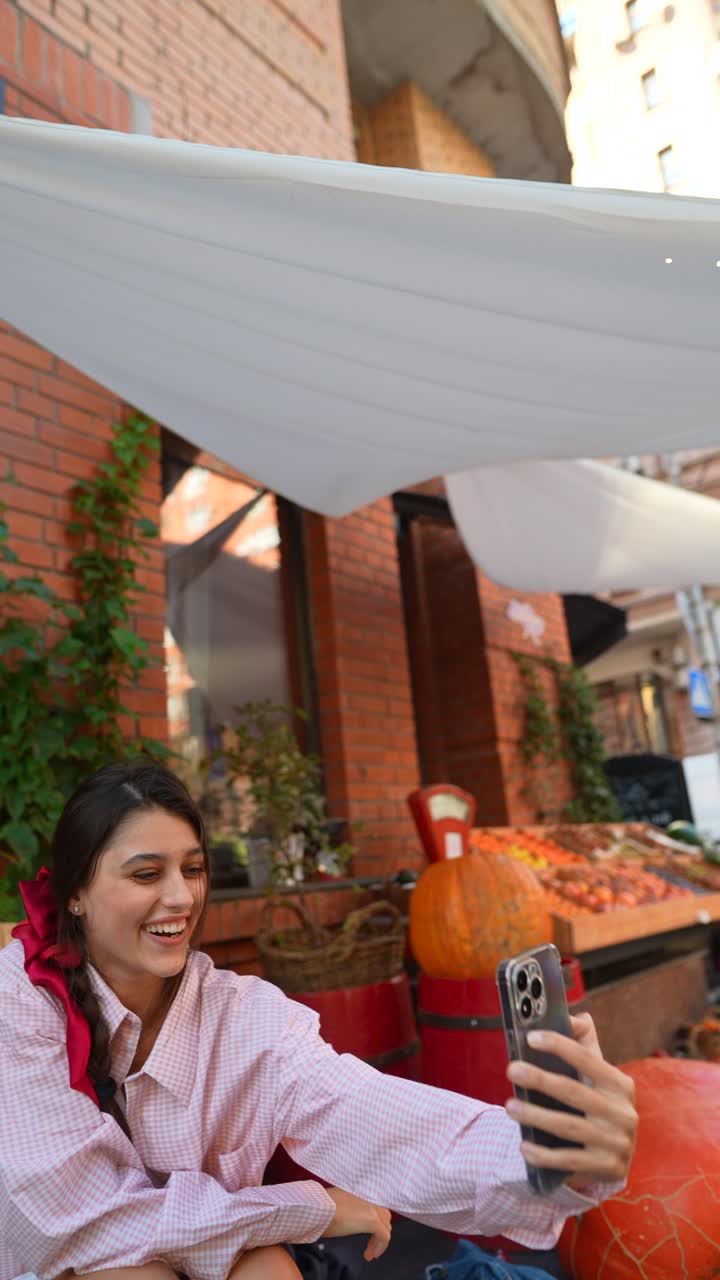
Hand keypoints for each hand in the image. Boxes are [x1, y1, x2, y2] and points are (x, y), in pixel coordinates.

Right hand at [325, 1187, 391, 1260]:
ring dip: (378, 1240)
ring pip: (386, 1226)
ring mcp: (372, 1208)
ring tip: (370, 1252)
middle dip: (379, 1231)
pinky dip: (380, 1247)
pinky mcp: (373, 1221)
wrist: (320, 1207)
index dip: (374, 1220)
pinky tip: (371, 1254)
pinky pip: (384, 1236)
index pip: (374, 1206)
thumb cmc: (321, 1207)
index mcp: (359, 1193)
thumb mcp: (335, 1205)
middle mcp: (368, 1198)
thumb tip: (341, 1216)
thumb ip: (344, 1209)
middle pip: (384, 1216)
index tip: (367, 1232)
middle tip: (370, 1243)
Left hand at [505, 1012, 637, 1187]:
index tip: (531, 1037)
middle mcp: (624, 1114)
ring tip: (509, 1107)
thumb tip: (577, 1017)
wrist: (616, 1158)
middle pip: (574, 1092)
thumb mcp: (598, 1079)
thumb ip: (587, 1046)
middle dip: (540, 1079)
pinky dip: (544, 1154)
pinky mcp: (607, 1168)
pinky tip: (524, 1145)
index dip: (560, 1046)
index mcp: (621, 1085)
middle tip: (511, 1069)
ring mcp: (617, 1143)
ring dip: (536, 1116)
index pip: (588, 1060)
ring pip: (569, 1126)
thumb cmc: (599, 1106)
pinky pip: (569, 1160)